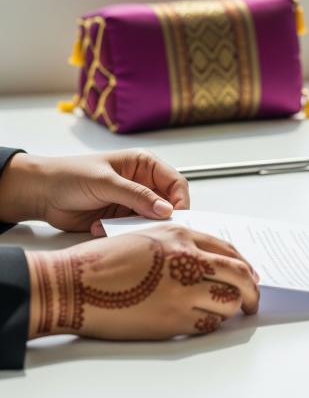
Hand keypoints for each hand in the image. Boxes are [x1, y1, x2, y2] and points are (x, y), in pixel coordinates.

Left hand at [0, 149, 188, 234]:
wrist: (39, 194)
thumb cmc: (70, 176)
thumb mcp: (106, 183)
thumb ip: (138, 196)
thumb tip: (167, 210)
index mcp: (144, 165)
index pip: (175, 183)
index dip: (180, 201)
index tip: (178, 218)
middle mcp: (142, 183)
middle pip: (167, 204)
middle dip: (160, 218)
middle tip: (152, 229)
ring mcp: (132, 202)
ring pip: (150, 220)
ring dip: (136, 226)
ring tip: (115, 225)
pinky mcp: (120, 219)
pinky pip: (132, 230)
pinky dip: (119, 232)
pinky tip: (99, 226)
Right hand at [25, 224, 259, 339]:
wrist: (72, 285)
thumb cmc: (101, 262)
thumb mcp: (148, 238)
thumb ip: (182, 246)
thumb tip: (210, 263)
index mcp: (182, 236)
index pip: (229, 250)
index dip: (245, 266)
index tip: (250, 276)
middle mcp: (188, 259)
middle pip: (240, 275)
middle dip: (252, 291)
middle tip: (253, 300)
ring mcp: (183, 290)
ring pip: (228, 302)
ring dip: (232, 309)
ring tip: (228, 313)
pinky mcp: (172, 319)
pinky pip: (206, 323)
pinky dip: (211, 323)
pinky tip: (204, 321)